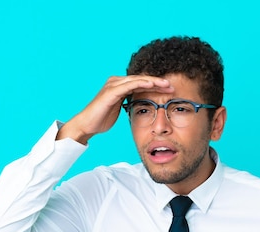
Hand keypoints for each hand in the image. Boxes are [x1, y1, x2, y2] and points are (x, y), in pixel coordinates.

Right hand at [56, 75, 173, 144]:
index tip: (169, 89)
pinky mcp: (111, 91)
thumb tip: (141, 104)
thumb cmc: (101, 118)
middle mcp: (116, 82)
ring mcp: (113, 85)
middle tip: (172, 85)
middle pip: (141, 79)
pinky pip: (129, 85)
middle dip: (158, 82)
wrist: (87, 124)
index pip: (141, 83)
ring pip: (137, 80)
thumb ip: (129, 103)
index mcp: (119, 86)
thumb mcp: (120, 109)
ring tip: (166, 84)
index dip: (156, 85)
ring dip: (153, 81)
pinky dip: (141, 84)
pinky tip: (152, 84)